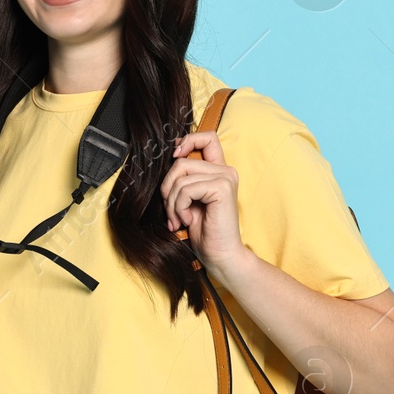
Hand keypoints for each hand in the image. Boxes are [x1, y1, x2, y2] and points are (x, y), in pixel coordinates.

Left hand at [160, 130, 250, 279]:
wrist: (220, 256)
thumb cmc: (204, 232)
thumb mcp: (189, 200)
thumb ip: (184, 178)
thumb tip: (172, 155)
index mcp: (219, 171)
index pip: (207, 137)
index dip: (187, 141)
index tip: (174, 157)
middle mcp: (226, 170)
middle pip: (181, 162)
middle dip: (168, 188)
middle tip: (171, 212)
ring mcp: (226, 178)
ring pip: (180, 177)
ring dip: (171, 202)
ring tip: (177, 219)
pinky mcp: (222, 188)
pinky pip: (186, 189)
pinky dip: (179, 207)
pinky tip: (187, 220)